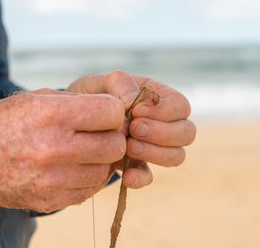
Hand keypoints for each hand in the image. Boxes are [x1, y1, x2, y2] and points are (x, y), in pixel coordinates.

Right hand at [0, 89, 125, 212]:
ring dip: (101, 160)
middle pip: (115, 144)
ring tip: (83, 152)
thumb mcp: (37, 97)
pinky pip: (91, 189)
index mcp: (52, 115)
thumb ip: (78, 102)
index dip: (113, 111)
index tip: (105, 114)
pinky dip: (89, 178)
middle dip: (111, 136)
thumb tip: (115, 110)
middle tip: (98, 134)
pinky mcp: (52, 200)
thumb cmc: (6, 122)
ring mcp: (54, 179)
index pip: (111, 112)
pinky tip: (74, 168)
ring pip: (107, 170)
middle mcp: (55, 148)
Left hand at [67, 71, 195, 188]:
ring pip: (176, 156)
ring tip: (127, 146)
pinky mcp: (137, 166)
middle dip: (163, 133)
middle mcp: (163, 124)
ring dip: (155, 153)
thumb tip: (133, 102)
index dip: (164, 111)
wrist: (73, 120)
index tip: (136, 111)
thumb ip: (120, 83)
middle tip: (134, 129)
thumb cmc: (92, 95)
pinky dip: (140, 178)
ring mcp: (153, 147)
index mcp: (159, 98)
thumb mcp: (101, 82)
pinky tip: (125, 175)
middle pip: (186, 133)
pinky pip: (150, 177)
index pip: (181, 106)